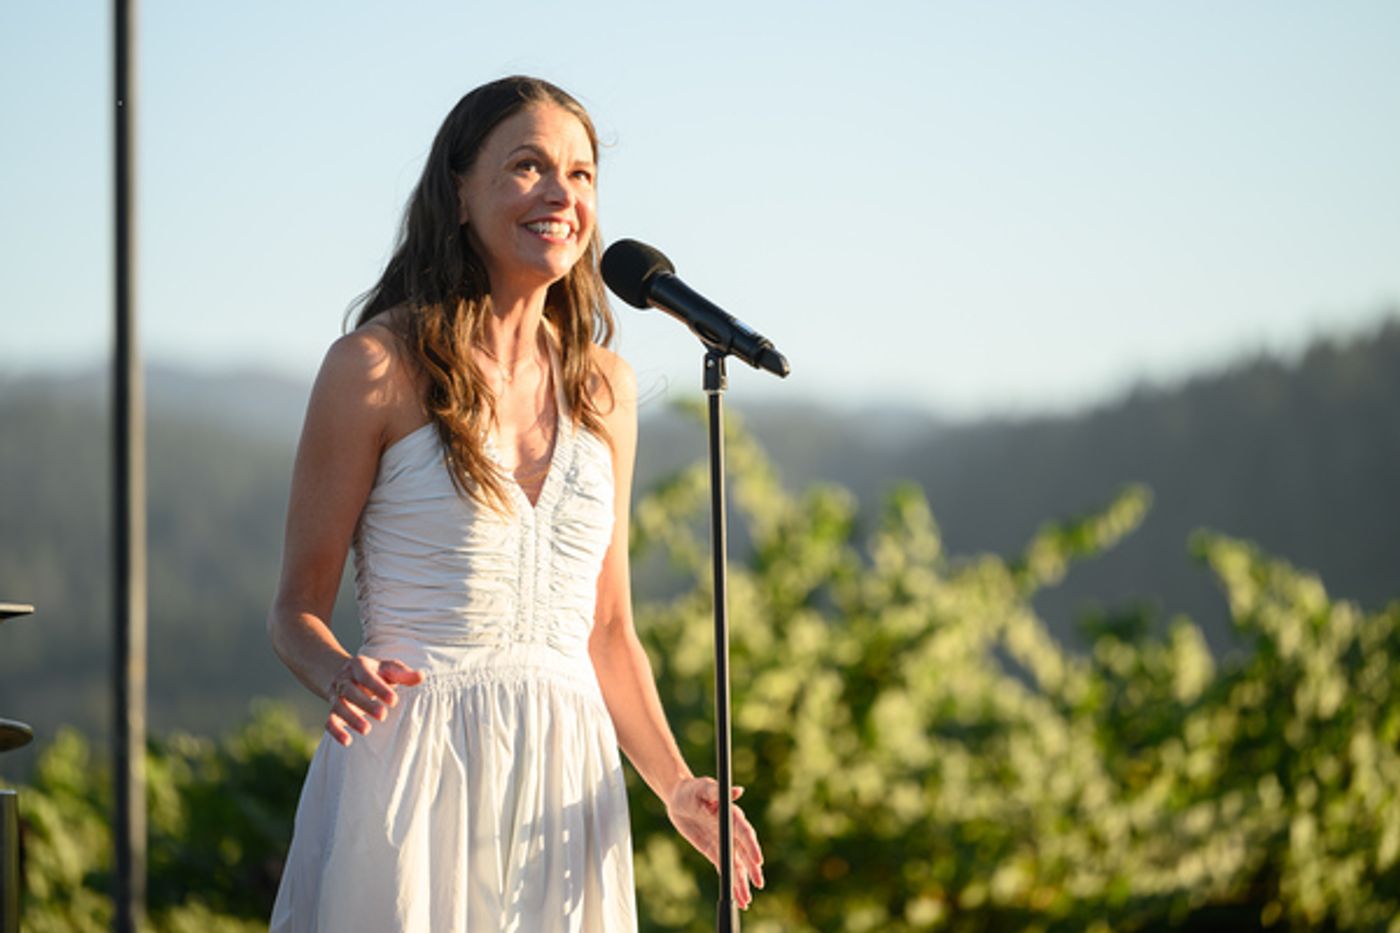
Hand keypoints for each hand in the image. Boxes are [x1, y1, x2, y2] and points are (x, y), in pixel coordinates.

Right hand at [325, 655, 423, 745]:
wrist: (346, 674)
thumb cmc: (375, 672)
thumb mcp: (389, 668)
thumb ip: (404, 673)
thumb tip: (421, 676)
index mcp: (359, 666)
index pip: (366, 676)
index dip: (378, 688)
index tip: (394, 701)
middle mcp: (344, 680)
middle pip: (349, 691)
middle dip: (365, 704)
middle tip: (383, 716)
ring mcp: (336, 695)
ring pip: (338, 707)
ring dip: (351, 719)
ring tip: (367, 730)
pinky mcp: (332, 710)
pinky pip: (329, 721)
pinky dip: (335, 731)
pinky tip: (347, 741)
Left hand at [666, 777, 764, 908]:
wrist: (679, 797)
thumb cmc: (693, 788)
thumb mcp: (703, 787)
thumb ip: (717, 791)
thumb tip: (738, 791)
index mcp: (731, 815)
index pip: (744, 832)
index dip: (752, 846)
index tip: (758, 861)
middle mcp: (730, 830)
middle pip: (744, 852)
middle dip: (752, 869)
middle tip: (758, 883)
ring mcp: (723, 842)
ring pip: (736, 864)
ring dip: (742, 882)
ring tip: (746, 900)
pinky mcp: (713, 850)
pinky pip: (723, 867)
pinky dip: (730, 881)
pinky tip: (737, 896)